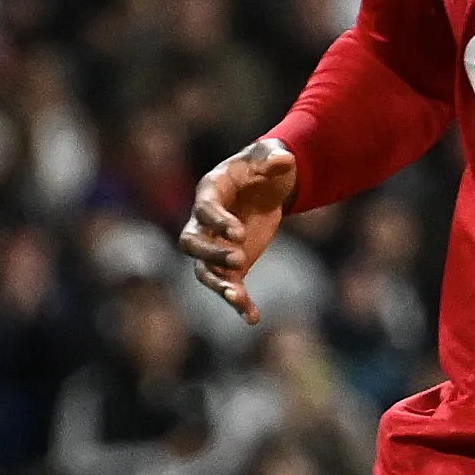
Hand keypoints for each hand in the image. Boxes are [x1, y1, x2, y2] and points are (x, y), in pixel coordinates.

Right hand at [179, 138, 298, 321]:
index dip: (218, 222)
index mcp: (210, 191)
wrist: (267, 184)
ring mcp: (215, 245)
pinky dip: (239, 302)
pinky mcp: (231, 264)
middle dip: (212, 253)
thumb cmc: (264, 166)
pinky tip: (253, 317)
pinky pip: (228, 285)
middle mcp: (204, 221)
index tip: (240, 233)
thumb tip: (282, 160)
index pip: (203, 209)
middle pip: (191, 242)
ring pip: (203, 270)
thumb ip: (274, 158)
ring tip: (238, 298)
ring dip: (218, 285)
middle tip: (240, 259)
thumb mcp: (271, 157)